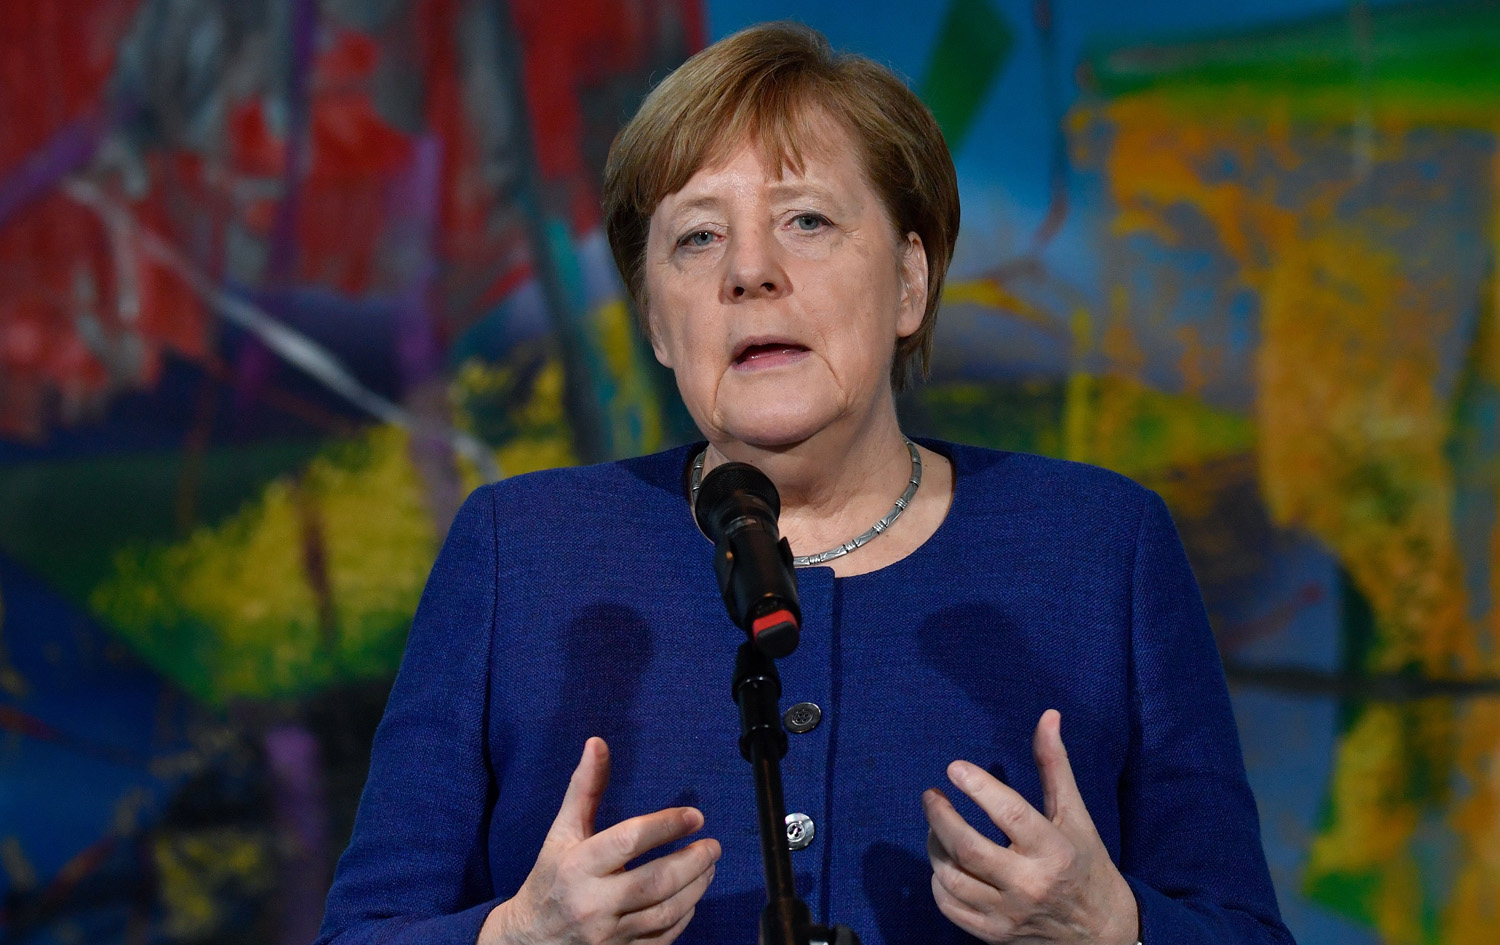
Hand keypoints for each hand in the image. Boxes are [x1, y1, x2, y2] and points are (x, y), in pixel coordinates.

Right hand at [479, 737, 720, 944]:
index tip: (694, 816)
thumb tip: (597, 743)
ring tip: (708, 866)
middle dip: (692, 861)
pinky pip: (663, 938)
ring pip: (665, 911)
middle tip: (712, 845)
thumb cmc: (550, 878)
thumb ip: (585, 789)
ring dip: (695, 887)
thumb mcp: (562, 832)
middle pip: (655, 882)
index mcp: (577, 866)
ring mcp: (608, 935)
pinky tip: (691, 896)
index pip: (629, 840)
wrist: (528, 940)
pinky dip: (683, 916)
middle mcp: (592, 903)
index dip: (666, 825)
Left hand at [923, 710, 1138, 944]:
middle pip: (968, 848)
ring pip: (952, 877)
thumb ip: (1055, 766)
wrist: (1102, 935)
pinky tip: (944, 861)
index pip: (1010, 815)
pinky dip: (938, 880)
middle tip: (931, 795)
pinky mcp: (993, 935)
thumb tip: (1048, 716)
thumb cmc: (1087, 865)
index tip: (955, 768)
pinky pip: (949, 905)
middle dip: (940, 816)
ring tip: (936, 825)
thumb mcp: (1076, 815)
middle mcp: (1030, 885)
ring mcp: (1009, 914)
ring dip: (935, 846)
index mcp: (1055, 852)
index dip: (979, 787)